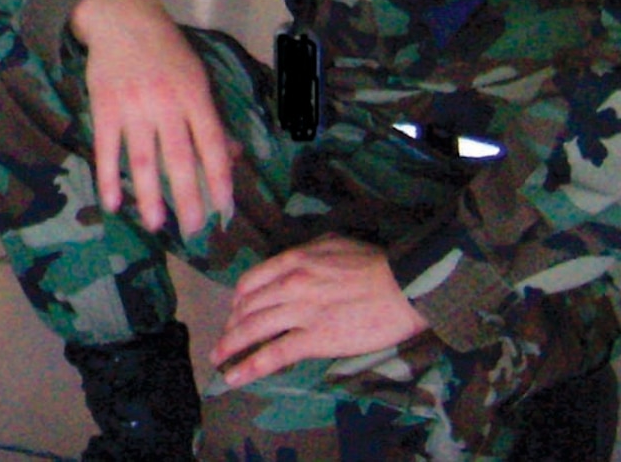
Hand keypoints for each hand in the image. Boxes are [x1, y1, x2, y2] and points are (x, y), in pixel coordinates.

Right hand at [72, 0, 234, 238]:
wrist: (121, 18)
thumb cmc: (167, 49)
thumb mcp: (198, 76)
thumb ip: (211, 118)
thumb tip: (233, 157)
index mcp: (194, 95)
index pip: (211, 145)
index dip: (219, 179)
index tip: (225, 210)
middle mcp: (165, 103)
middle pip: (178, 159)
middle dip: (188, 197)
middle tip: (194, 229)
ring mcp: (132, 107)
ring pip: (142, 160)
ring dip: (149, 196)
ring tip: (157, 225)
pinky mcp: (103, 108)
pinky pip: (106, 149)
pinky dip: (109, 177)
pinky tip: (113, 203)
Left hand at [209, 233, 429, 386]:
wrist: (403, 287)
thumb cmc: (374, 263)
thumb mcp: (332, 242)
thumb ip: (306, 251)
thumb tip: (293, 260)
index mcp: (293, 260)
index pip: (251, 281)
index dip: (238, 299)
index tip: (234, 310)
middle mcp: (289, 285)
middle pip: (247, 307)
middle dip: (231, 324)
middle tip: (224, 339)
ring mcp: (300, 313)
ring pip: (253, 329)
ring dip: (230, 345)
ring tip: (217, 358)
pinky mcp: (315, 340)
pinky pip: (273, 355)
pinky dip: (249, 367)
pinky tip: (233, 377)